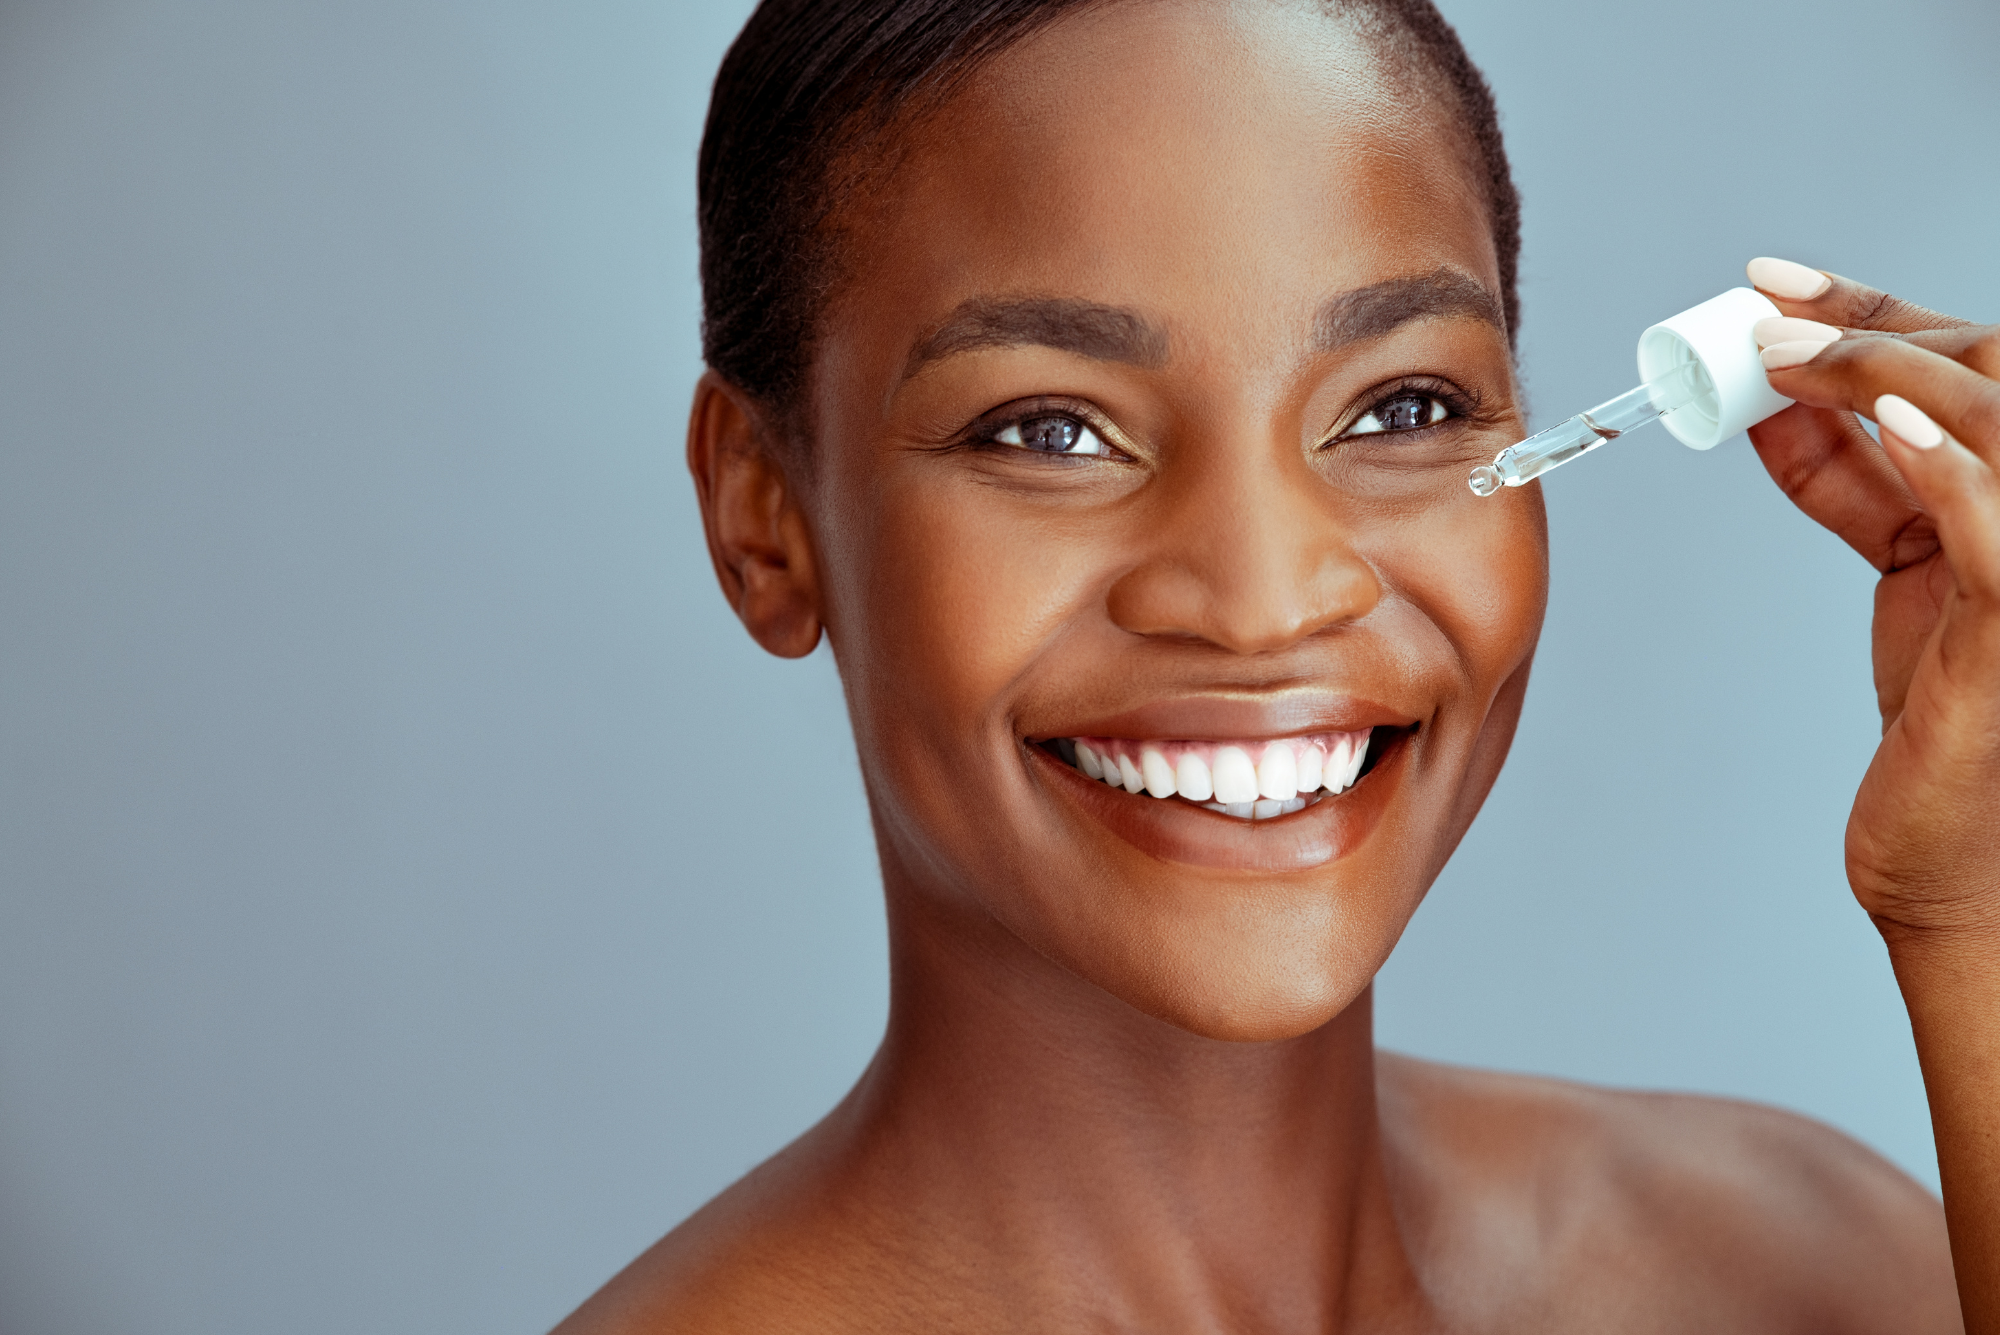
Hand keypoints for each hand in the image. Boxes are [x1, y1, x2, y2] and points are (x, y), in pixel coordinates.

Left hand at [1745, 257, 1999, 943]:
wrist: (1961, 865)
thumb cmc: (1948, 721)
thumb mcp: (1905, 569)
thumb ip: (1856, 476)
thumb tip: (1778, 394)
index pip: (1973, 364)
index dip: (1879, 311)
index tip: (1773, 284)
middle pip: (1989, 370)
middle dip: (1872, 323)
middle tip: (1759, 304)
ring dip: (1888, 369)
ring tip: (1781, 351)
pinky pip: (1998, 528)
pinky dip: (1950, 463)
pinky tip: (1893, 418)